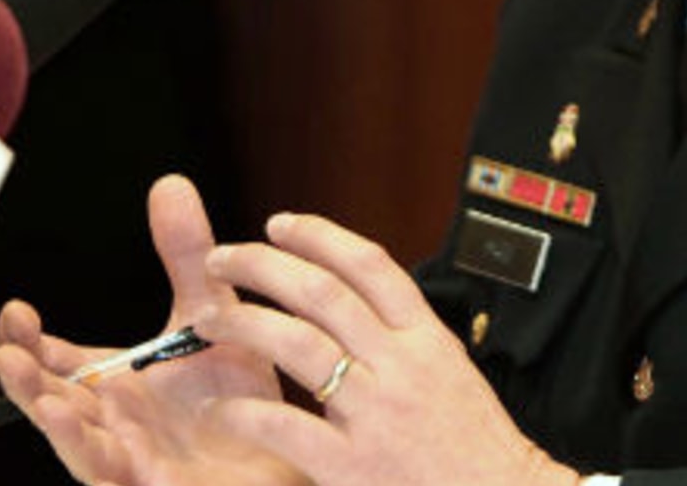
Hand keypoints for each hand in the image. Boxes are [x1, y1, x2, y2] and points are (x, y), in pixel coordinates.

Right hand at [0, 175, 298, 485]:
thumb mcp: (212, 314)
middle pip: (53, 401)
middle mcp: (114, 423)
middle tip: (6, 348)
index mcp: (118, 385)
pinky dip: (87, 449)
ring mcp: (130, 459)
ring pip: (75, 442)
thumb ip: (187, 255)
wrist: (296, 454)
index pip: (58, 362)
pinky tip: (75, 421)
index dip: (30, 341)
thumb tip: (168, 183)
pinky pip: (109, 473)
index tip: (16, 311)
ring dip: (47, 417)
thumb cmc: (243, 398)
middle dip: (25, 378)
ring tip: (32, 387)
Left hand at [197, 208, 577, 485]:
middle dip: (264, 266)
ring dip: (244, 323)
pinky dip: (244, 412)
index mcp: (428, 339)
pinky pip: (285, 425)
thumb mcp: (454, 373)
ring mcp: (376, 412)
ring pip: (298, 344)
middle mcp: (401, 365)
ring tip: (208, 320)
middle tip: (223, 258)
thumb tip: (363, 305)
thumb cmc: (478, 447)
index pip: (370, 265)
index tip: (280, 224)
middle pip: (323, 293)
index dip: (319, 237)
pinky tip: (218, 407)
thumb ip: (409, 342)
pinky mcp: (352, 465)